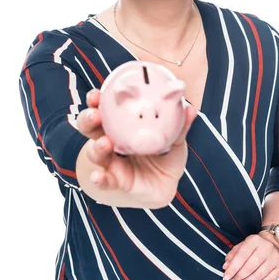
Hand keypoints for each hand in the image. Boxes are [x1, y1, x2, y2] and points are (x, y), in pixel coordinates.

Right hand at [75, 88, 197, 207]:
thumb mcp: (174, 140)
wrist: (166, 185)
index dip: (96, 101)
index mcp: (120, 126)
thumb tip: (190, 108)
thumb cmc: (165, 156)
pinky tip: (98, 177)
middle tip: (95, 114)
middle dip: (88, 119)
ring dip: (96, 146)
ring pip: (95, 152)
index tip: (96, 94)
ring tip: (103, 143)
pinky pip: (104, 180)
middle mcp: (110, 142)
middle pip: (90, 128)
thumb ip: (181, 126)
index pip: (103, 109)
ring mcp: (110, 162)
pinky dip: (99, 178)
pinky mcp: (115, 181)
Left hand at [221, 232, 278, 279]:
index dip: (232, 268)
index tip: (226, 277)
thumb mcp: (243, 245)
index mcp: (254, 240)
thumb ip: (233, 255)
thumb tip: (226, 267)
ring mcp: (276, 258)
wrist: (276, 241)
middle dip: (239, 277)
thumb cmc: (257, 245)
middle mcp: (267, 248)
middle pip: (250, 267)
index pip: (241, 256)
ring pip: (258, 275)